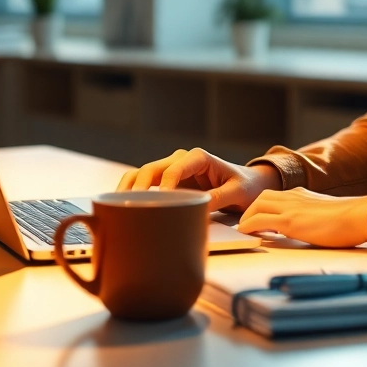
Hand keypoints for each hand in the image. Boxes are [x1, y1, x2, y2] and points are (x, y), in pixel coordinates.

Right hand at [115, 148, 281, 211]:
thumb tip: (197, 207)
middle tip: (132, 209)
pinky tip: (122, 206)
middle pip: (151, 169)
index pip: (174, 169)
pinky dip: (131, 192)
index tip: (160, 203)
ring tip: (118, 206)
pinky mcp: (167, 182)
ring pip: (142, 174)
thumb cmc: (245, 186)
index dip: (164, 185)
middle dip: (139, 187)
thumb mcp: (238, 192)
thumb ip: (219, 197)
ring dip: (128, 188)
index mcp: (198, 157)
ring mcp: (171, 170)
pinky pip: (144, 184)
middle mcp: (181, 160)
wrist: (248, 184)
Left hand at [238, 188, 366, 248]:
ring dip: (247, 217)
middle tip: (247, 224)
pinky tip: (245, 234)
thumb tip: (315, 227)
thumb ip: (317, 216)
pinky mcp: (290, 221)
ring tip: (245, 230)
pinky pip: (260, 221)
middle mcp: (295, 197)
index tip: (259, 217)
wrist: (359, 216)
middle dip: (251, 209)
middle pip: (263, 197)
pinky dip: (249, 226)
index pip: (277, 196)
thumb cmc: (351, 219)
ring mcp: (291, 208)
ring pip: (257, 205)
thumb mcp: (329, 213)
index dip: (265, 205)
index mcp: (304, 195)